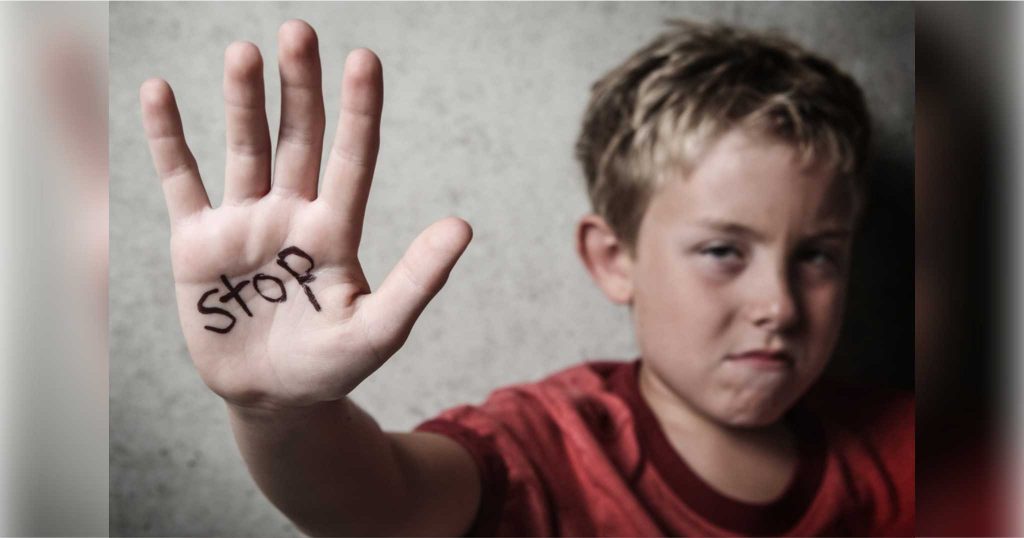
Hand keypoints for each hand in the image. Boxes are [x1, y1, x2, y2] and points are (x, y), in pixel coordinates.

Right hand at [140, 20, 471, 410]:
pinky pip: (181, 180)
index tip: (364, 59)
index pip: (352, 159)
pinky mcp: (198, 242)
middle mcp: (292, 214)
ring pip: (245, 149)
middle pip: (298, 139)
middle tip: (299, 31)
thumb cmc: (332, 367)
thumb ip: (417, 279)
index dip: (359, 111)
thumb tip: (463, 226)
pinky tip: (158, 92)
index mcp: (336, 231)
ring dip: (242, 102)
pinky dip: (168, 140)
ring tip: (244, 53)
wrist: (274, 399)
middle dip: (299, 87)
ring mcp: (244, 224)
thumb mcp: (378, 329)